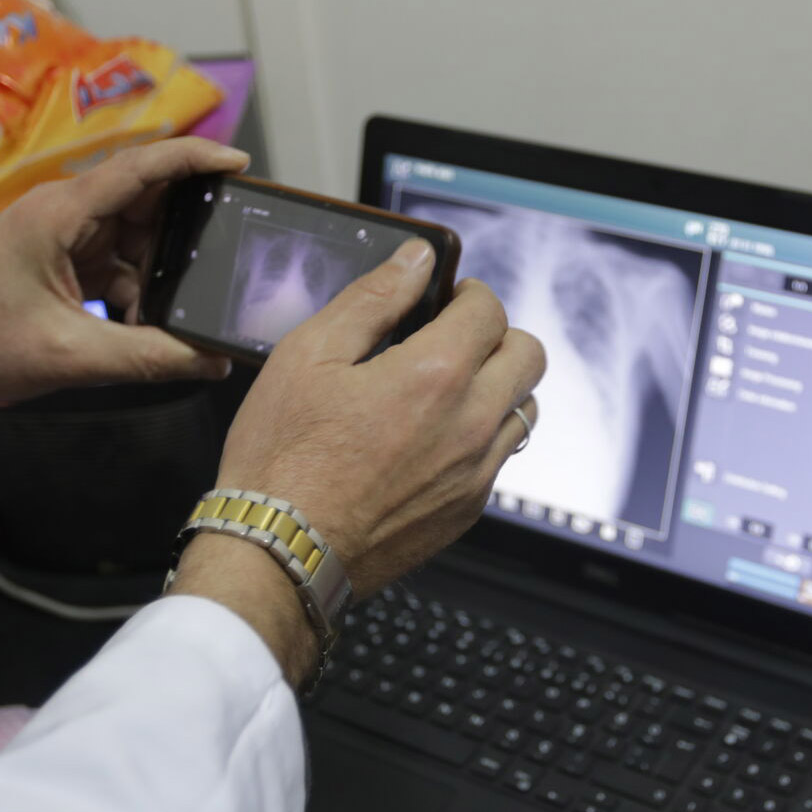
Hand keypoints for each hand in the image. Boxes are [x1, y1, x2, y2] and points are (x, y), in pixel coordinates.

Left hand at [0, 137, 244, 402]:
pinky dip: (136, 287)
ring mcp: (61, 233)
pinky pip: (116, 260)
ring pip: (134, 235)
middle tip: (219, 260)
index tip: (239, 161)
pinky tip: (142, 322)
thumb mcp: (72, 356)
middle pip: (146, 201)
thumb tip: (210, 360)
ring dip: (158, 269)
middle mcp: (64, 212)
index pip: (142, 167)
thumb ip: (149, 358)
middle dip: (184, 231)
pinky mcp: (59, 257)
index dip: (194, 158)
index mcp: (62, 214)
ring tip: (173, 308)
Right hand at [174, 237, 543, 622]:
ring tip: (445, 390)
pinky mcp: (466, 510)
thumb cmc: (284, 457)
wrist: (281, 550)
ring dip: (497, 387)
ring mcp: (475, 473)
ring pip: (524, 410)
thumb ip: (373, 298)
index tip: (448, 301)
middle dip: (498, 336)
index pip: (491, 310)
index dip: (469, 295)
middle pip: (529, 357)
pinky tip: (432, 439)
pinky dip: (480, 437)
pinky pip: (499, 458)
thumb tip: (416, 261)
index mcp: (435, 376)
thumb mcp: (309, 354)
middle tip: (455, 340)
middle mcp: (470, 424)